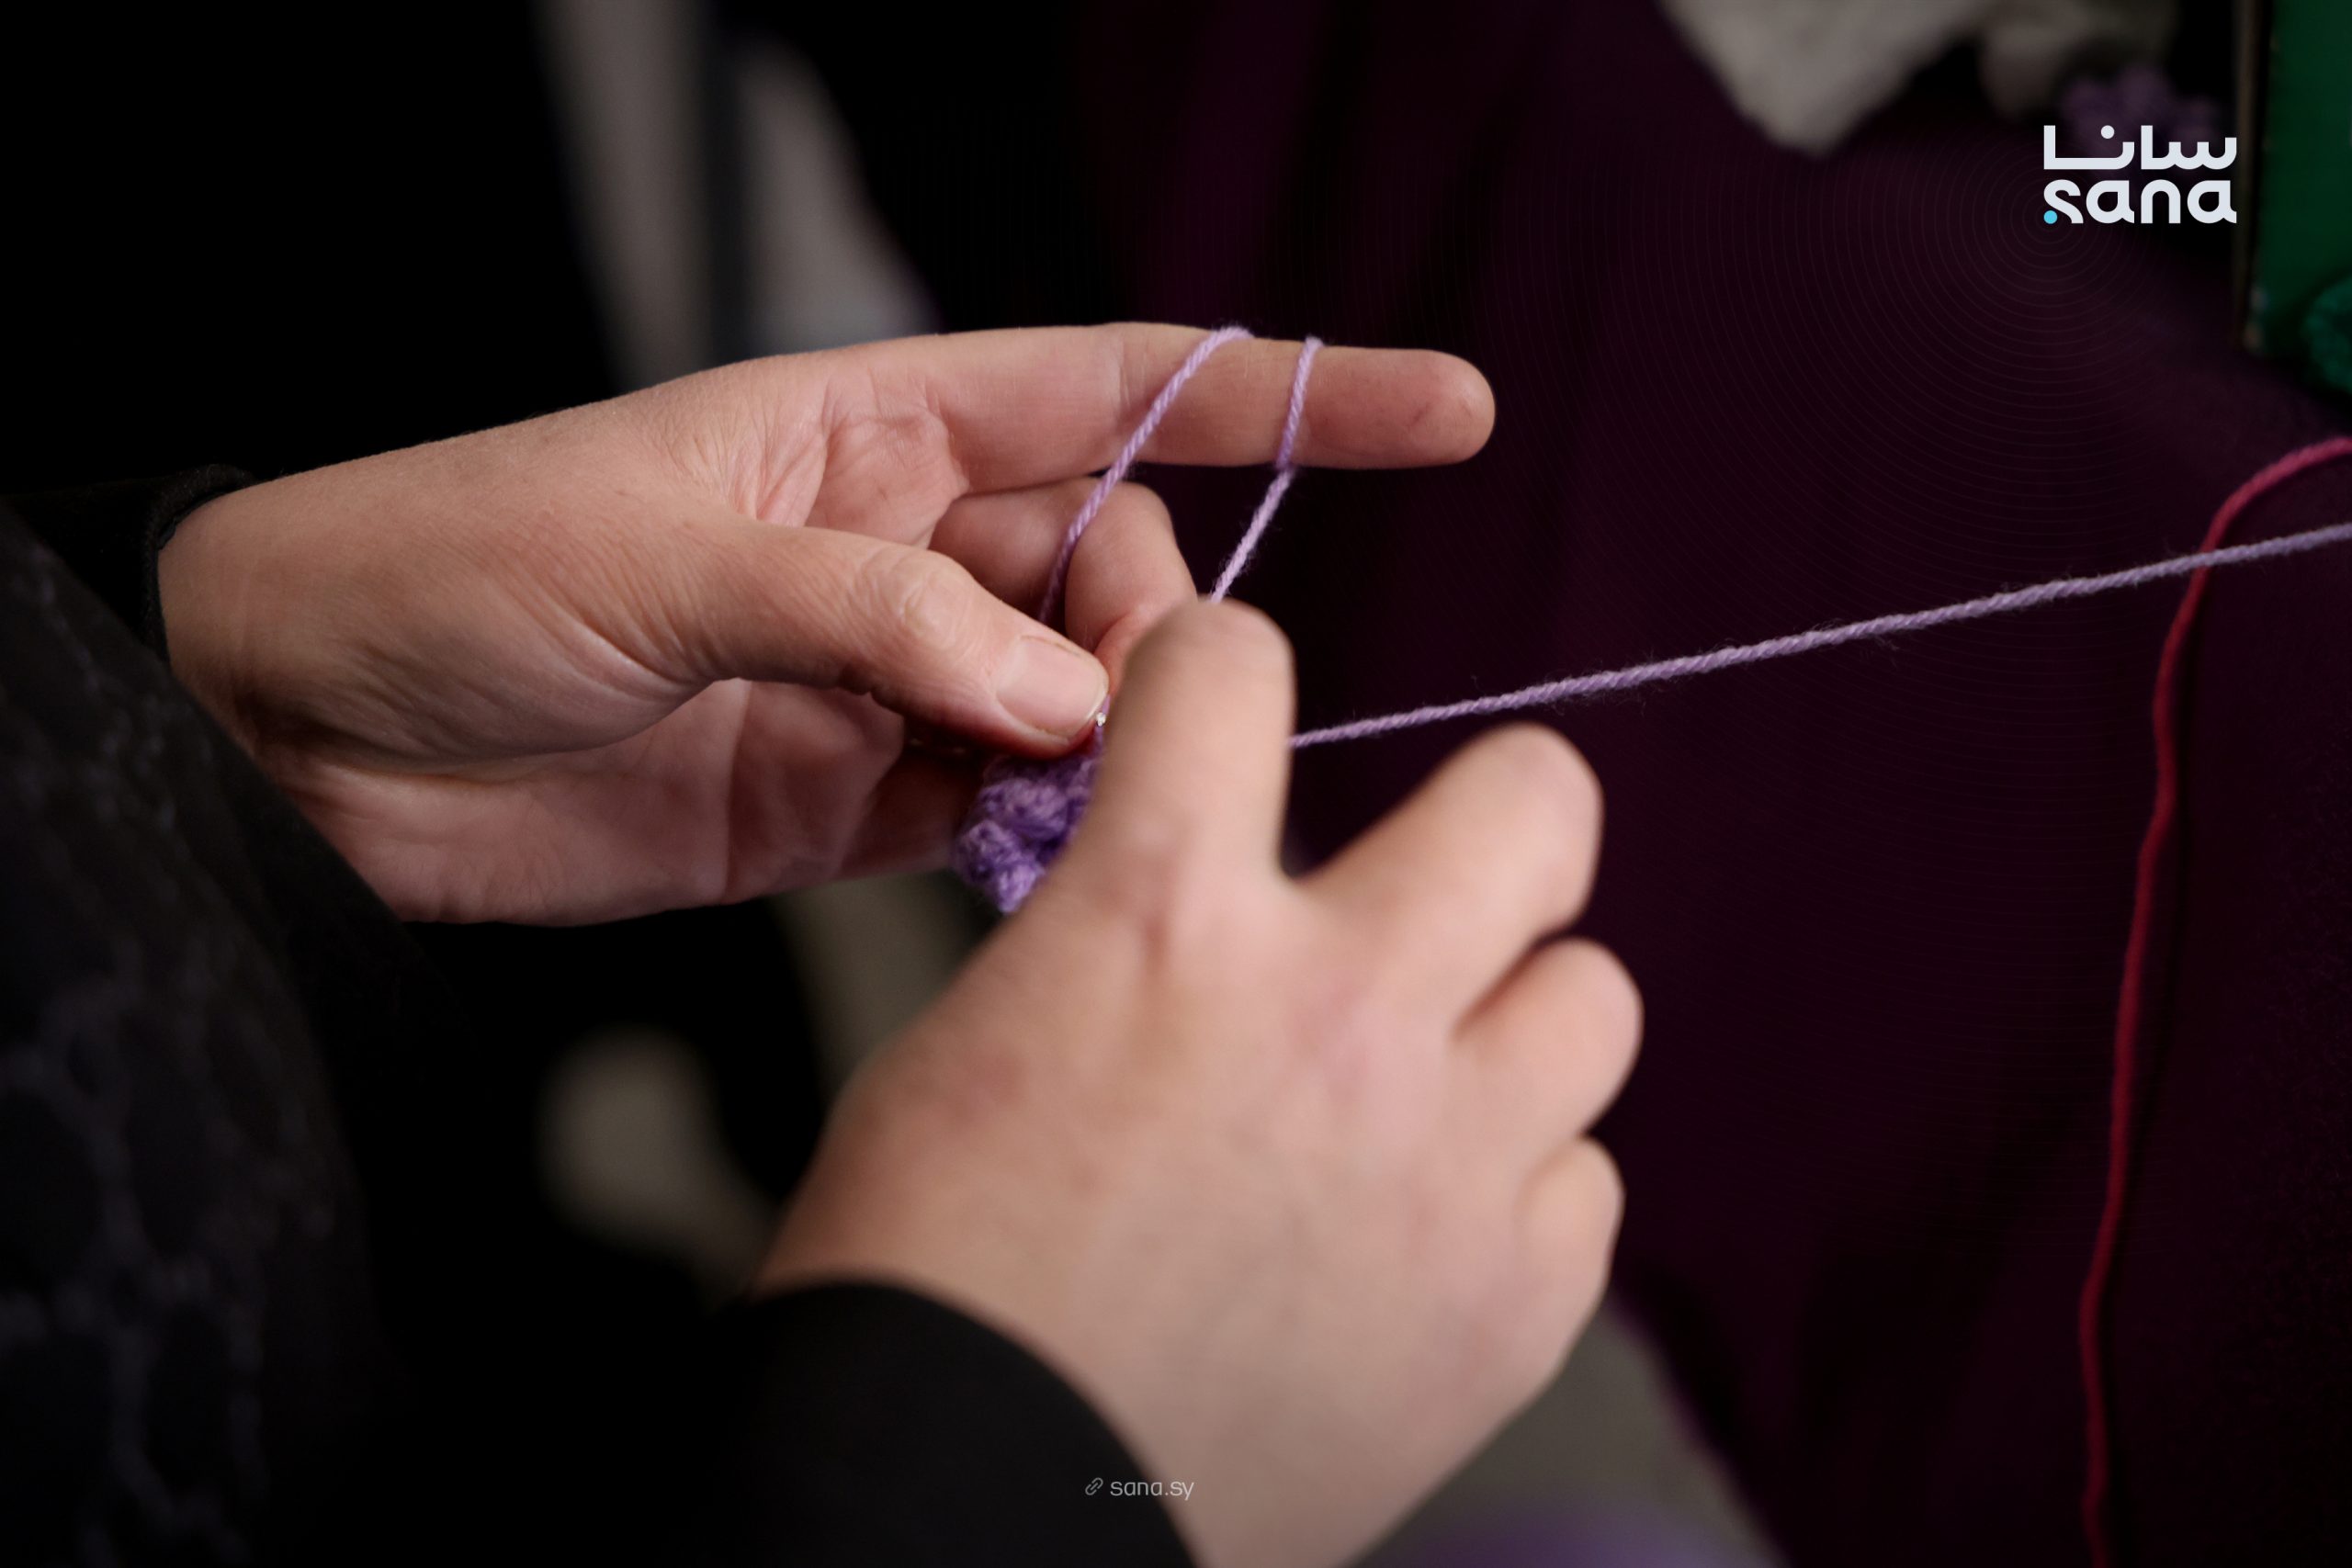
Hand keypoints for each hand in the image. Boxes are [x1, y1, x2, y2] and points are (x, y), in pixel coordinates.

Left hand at [158, 326, 1491, 922]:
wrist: (309, 737)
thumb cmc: (456, 569)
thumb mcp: (671, 556)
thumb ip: (888, 622)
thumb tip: (1075, 694)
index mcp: (875, 428)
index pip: (1124, 388)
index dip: (1292, 394)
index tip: (1446, 409)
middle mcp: (905, 547)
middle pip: (1122, 569)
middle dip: (1164, 628)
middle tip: (1120, 699)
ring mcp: (888, 681)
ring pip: (1081, 706)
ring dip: (1114, 753)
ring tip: (1098, 794)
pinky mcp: (852, 805)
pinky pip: (1006, 816)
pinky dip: (1050, 842)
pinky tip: (1050, 862)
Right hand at [762, 604, 1638, 1567]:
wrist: (957, 1501)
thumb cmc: (931, 1269)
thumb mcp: (991, 1029)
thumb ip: (1135, 921)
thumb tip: (1219, 884)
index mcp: (1165, 918)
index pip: (1242, 665)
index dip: (1216, 675)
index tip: (1214, 719)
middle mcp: (1338, 1013)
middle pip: (1542, 803)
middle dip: (1489, 819)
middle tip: (1432, 885)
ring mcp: (1449, 1163)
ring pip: (1591, 1000)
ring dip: (1506, 1021)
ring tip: (1420, 1088)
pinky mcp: (1512, 1305)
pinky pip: (1581, 1181)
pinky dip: (1508, 1188)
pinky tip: (1414, 1237)